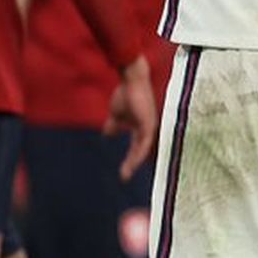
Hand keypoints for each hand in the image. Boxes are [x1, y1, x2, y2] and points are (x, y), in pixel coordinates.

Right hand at [104, 55, 157, 179]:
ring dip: (133, 163)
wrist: (131, 80)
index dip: (130, 160)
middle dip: (132, 165)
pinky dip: (137, 155)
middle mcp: (147, 130)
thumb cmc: (126, 93)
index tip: (122, 171)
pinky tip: (131, 163)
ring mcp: (150, 128)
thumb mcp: (116, 114)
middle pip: (140, 152)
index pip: (136, 148)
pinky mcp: (149, 125)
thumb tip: (107, 135)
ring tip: (125, 174)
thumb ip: (113, 125)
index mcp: (141, 128)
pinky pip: (143, 144)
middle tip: (123, 177)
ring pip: (142, 151)